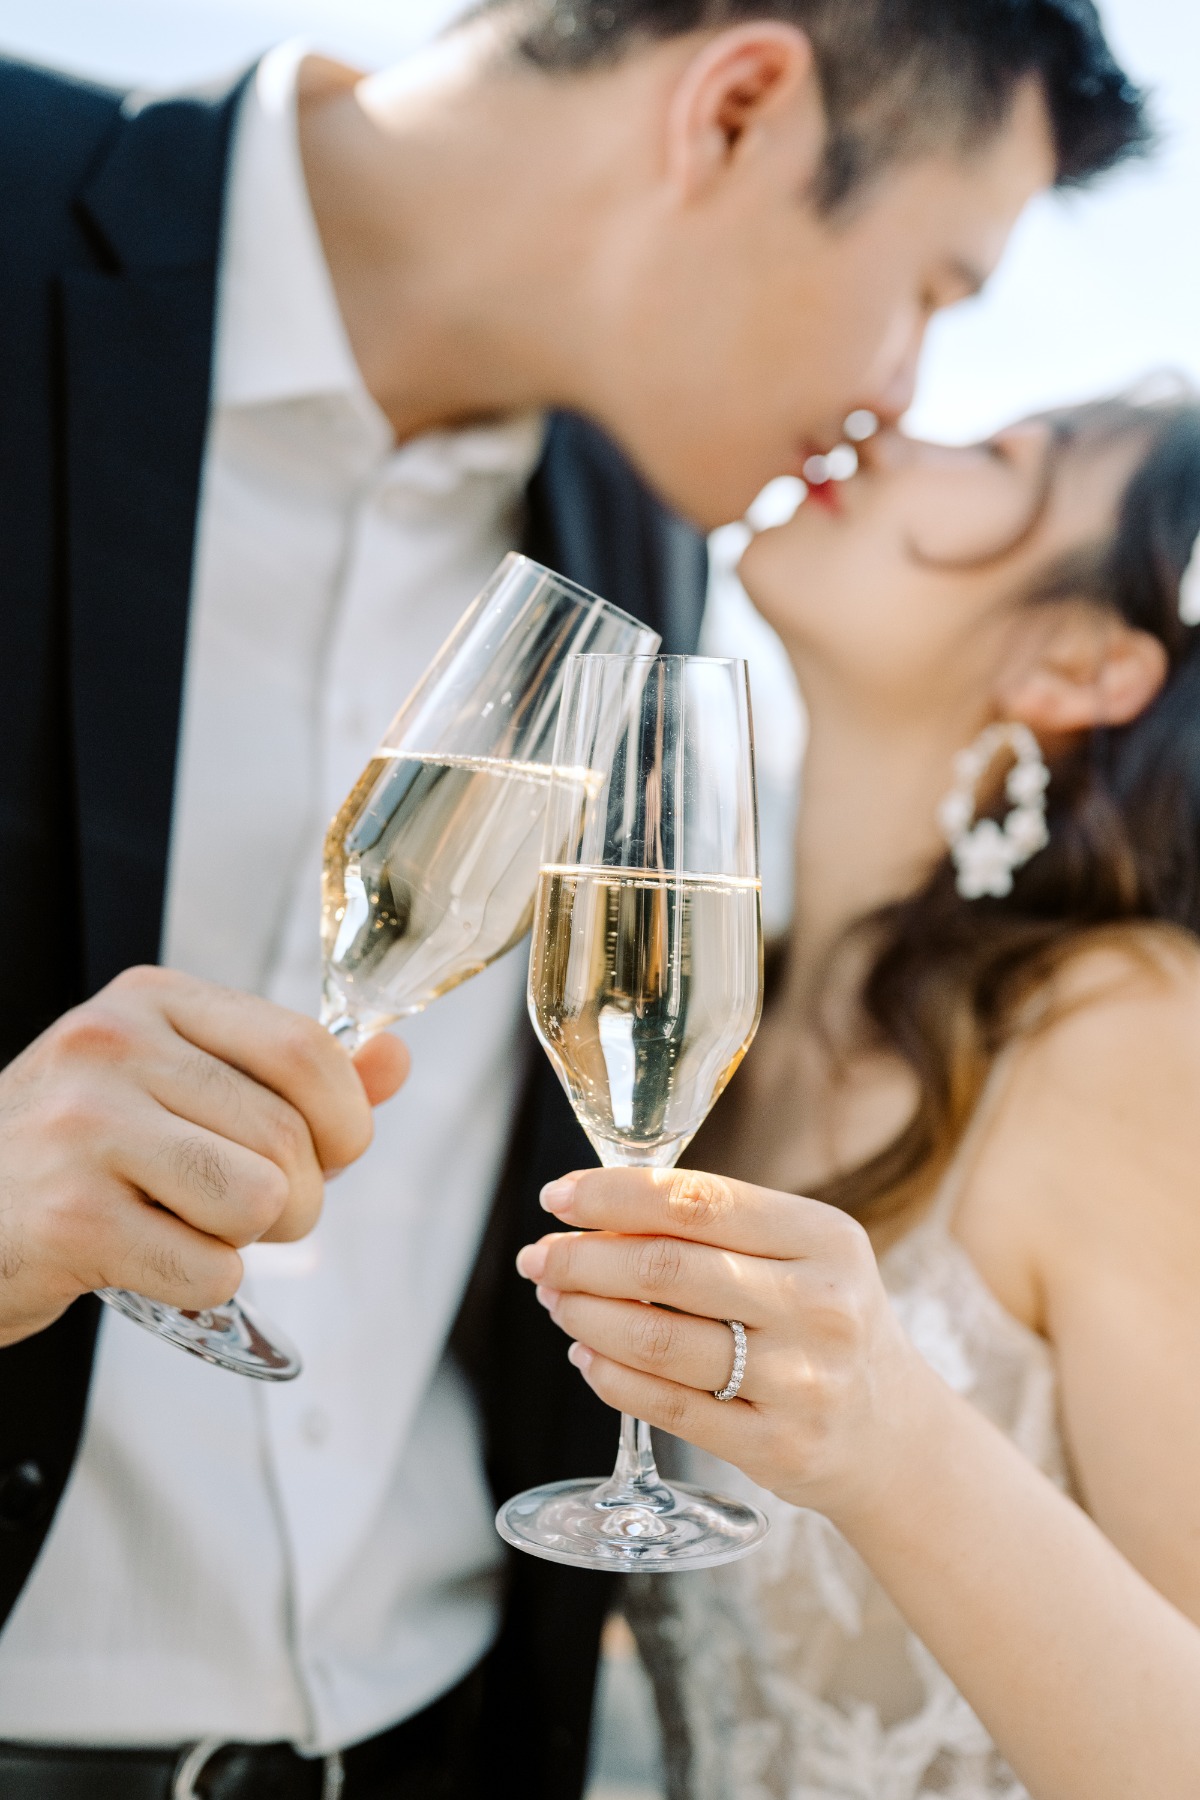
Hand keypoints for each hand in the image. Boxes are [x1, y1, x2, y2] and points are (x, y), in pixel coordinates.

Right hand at [0, 966, 409, 1346]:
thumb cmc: (78, 1151)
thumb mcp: (176, 1082)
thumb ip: (290, 1074)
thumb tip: (396, 1059)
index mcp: (151, 1000)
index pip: (303, 1047)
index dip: (346, 1118)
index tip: (332, 1151)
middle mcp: (112, 1047)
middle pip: (290, 1137)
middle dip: (301, 1198)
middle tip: (253, 1213)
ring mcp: (82, 1130)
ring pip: (260, 1201)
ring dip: (249, 1242)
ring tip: (194, 1228)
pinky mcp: (67, 1220)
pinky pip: (209, 1271)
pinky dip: (199, 1285)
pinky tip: (145, 1258)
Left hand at [516, 1165, 941, 1523]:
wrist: (893, 1435)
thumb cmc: (822, 1322)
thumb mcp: (802, 1255)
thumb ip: (715, 1230)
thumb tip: (595, 1213)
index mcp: (823, 1237)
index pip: (696, 1201)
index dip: (612, 1195)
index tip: (557, 1197)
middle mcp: (819, 1305)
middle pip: (666, 1269)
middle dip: (582, 1258)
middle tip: (538, 1257)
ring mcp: (800, 1381)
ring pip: (659, 1339)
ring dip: (586, 1315)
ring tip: (557, 1301)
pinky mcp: (776, 1446)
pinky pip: (669, 1406)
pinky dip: (610, 1378)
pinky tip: (585, 1357)